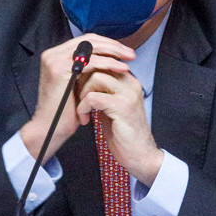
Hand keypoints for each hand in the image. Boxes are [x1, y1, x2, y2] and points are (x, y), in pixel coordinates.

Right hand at [20, 35, 133, 161]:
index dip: (108, 44)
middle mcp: (53, 54)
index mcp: (57, 55)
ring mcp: (55, 60)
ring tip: (130, 60)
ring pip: (92, 48)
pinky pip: (91, 62)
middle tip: (131, 53)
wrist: (51, 128)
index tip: (125, 51)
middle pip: (90, 40)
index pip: (87, 40)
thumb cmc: (66, 110)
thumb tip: (112, 57)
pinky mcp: (60, 69)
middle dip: (114, 46)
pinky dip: (109, 63)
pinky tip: (122, 68)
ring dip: (114, 52)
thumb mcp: (79, 83)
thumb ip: (89, 68)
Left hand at [75, 58, 162, 186]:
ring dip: (81, 94)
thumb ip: (103, 90)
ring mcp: (128, 94)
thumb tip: (82, 78)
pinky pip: (93, 97)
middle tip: (76, 98)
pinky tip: (85, 119)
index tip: (76, 87)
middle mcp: (131, 83)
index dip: (86, 72)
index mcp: (129, 81)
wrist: (139, 154)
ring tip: (82, 109)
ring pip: (95, 77)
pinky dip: (83, 108)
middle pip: (99, 65)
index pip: (104, 61)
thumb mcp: (111, 106)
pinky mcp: (122, 107)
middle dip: (82, 80)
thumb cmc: (123, 133)